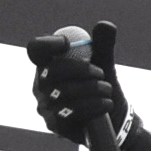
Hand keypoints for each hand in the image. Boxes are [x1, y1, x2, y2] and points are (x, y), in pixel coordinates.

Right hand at [26, 20, 125, 143]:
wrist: (114, 119)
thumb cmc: (102, 87)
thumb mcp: (104, 65)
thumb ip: (103, 45)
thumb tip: (106, 25)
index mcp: (47, 65)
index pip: (36, 50)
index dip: (49, 44)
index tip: (68, 44)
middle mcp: (41, 85)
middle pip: (53, 70)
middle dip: (82, 70)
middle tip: (101, 73)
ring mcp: (45, 106)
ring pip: (65, 92)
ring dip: (94, 89)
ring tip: (107, 90)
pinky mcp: (55, 125)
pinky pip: (72, 111)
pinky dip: (94, 105)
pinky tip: (106, 104)